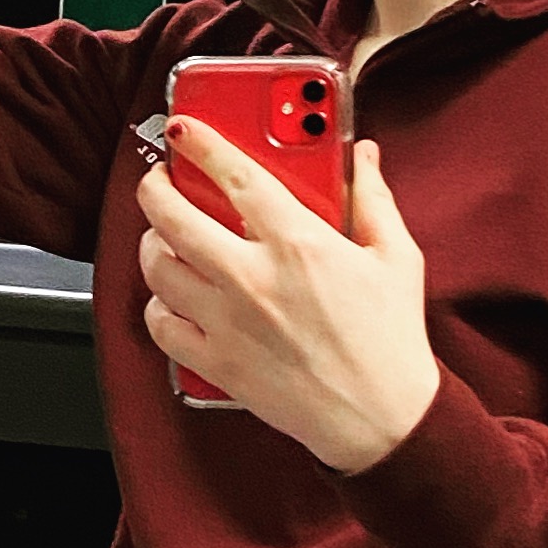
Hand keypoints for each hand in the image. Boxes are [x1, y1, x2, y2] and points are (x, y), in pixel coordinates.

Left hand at [135, 123, 441, 474]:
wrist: (379, 418)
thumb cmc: (390, 340)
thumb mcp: (396, 257)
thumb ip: (373, 199)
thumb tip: (362, 156)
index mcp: (298, 243)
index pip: (234, 176)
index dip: (201, 143)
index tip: (184, 128)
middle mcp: (253, 278)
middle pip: (173, 217)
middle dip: (154, 188)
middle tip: (158, 181)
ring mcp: (228, 323)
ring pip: (157, 269)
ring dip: (151, 245)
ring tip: (162, 237)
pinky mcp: (217, 363)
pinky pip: (161, 325)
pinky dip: (157, 306)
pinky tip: (171, 297)